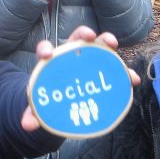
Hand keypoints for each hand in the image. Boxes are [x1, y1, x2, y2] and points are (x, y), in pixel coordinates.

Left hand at [20, 26, 140, 130]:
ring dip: (106, 42)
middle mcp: (70, 55)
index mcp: (51, 62)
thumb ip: (33, 114)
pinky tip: (131, 79)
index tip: (48, 54)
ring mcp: (89, 60)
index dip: (46, 48)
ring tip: (113, 45)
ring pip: (98, 46)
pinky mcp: (102, 71)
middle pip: (76, 39)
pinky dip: (123, 72)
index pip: (46, 50)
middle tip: (90, 36)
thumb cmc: (50, 98)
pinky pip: (114, 68)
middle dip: (83, 34)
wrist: (63, 101)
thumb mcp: (41, 106)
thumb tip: (27, 124)